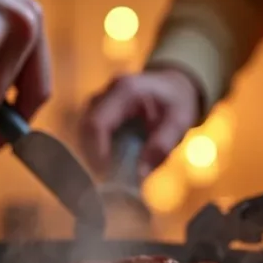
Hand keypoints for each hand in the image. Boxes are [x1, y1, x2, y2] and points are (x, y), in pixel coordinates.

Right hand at [78, 68, 200, 178]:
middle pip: (85, 126)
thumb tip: (140, 175)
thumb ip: (161, 146)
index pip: (98, 123)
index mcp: (126, 91)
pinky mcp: (100, 108)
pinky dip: (96, 147)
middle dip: (92, 155)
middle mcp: (107, 91)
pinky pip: (90, 130)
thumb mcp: (179, 122)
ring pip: (84, 129)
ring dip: (92, 152)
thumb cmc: (179, 102)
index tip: (106, 174)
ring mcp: (101, 98)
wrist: (176, 84)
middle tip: (107, 178)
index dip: (97, 151)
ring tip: (108, 172)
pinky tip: (109, 162)